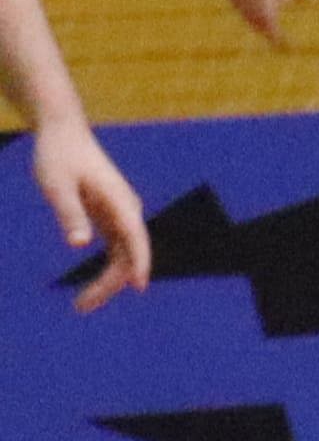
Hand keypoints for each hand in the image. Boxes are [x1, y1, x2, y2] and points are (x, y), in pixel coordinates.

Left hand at [33, 123, 150, 311]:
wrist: (63, 132)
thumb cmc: (58, 156)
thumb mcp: (57, 185)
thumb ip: (69, 213)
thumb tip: (79, 244)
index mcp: (119, 202)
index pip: (135, 238)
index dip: (139, 262)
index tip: (138, 286)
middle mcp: (126, 211)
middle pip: (128, 255)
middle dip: (110, 284)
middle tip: (81, 308)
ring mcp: (119, 215)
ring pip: (123, 256)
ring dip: (107, 282)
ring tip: (81, 306)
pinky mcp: (109, 217)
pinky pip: (115, 251)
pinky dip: (105, 271)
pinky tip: (88, 288)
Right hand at [224, 0, 306, 42]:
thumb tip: (305, 0)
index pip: (268, 15)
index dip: (274, 33)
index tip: (282, 45)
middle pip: (253, 15)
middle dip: (264, 30)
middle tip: (276, 41)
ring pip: (240, 7)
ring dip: (252, 21)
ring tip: (264, 30)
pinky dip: (241, 8)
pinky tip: (250, 11)